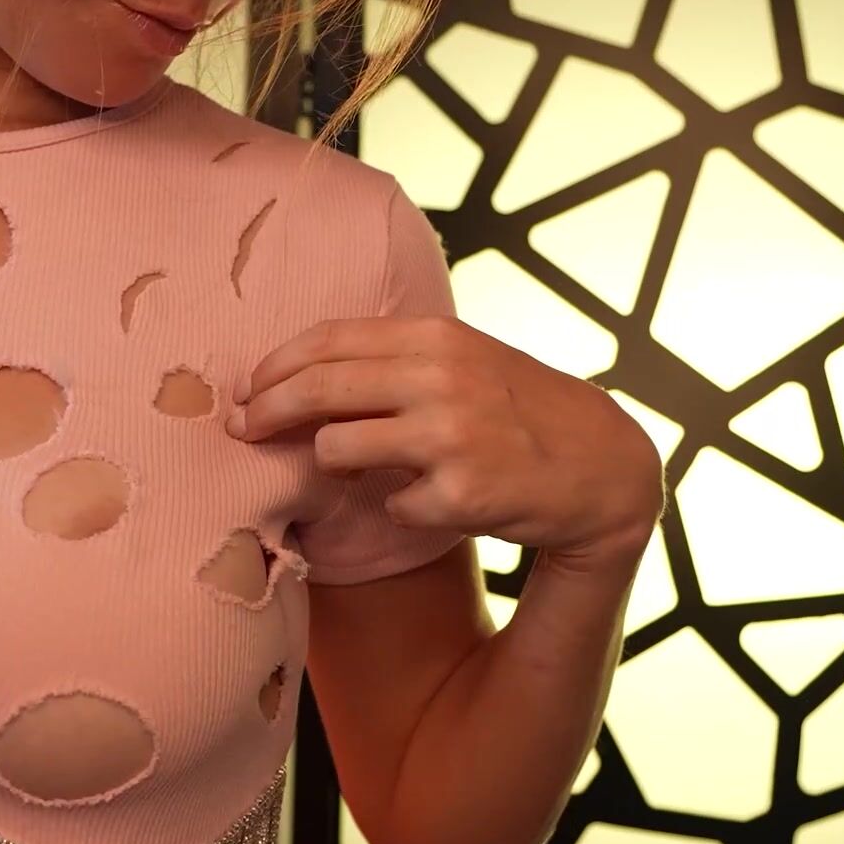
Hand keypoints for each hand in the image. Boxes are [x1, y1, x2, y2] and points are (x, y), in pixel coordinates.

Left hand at [226, 315, 664, 568]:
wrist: (602, 467)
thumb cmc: (520, 412)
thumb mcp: (467, 362)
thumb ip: (398, 359)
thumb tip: (304, 370)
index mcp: (437, 337)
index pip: (329, 340)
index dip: (275, 366)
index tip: (246, 388)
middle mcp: (442, 378)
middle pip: (318, 389)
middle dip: (265, 412)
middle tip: (241, 430)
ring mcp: (452, 435)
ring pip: (337, 448)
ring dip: (331, 463)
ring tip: (352, 469)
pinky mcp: (461, 492)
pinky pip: (390, 503)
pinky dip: (399, 506)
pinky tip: (429, 499)